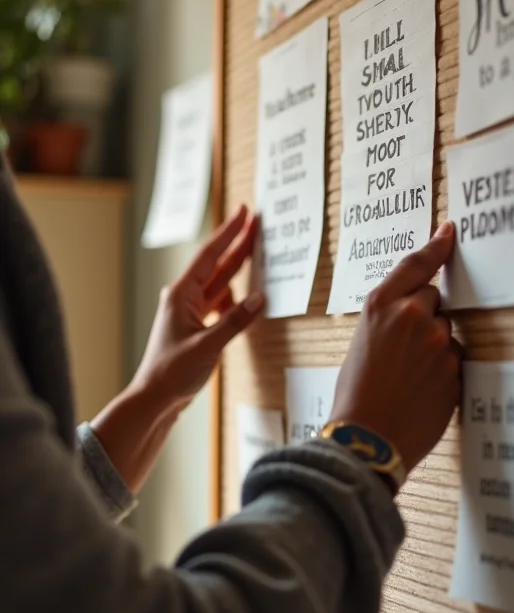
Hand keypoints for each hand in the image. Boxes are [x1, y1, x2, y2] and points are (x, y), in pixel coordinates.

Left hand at [130, 206, 263, 418]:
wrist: (154, 399)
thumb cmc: (171, 372)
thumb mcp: (207, 345)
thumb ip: (235, 320)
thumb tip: (259, 298)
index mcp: (181, 295)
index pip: (210, 256)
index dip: (229, 232)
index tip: (245, 213)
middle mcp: (185, 298)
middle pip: (217, 265)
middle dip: (237, 244)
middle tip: (256, 224)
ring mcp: (191, 312)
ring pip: (220, 283)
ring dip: (238, 270)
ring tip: (258, 254)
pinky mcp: (198, 326)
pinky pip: (221, 303)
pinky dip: (236, 297)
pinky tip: (249, 297)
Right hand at [330, 222, 462, 473]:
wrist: (366, 438)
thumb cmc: (355, 392)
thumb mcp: (361, 341)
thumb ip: (389, 317)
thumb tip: (418, 309)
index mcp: (381, 305)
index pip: (416, 265)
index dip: (436, 246)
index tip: (450, 232)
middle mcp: (412, 315)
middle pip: (435, 300)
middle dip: (426, 316)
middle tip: (405, 349)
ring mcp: (438, 342)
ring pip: (446, 332)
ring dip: (435, 346)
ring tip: (409, 377)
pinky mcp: (455, 369)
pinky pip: (453, 359)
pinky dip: (442, 370)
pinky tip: (421, 390)